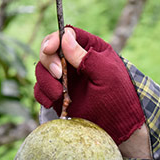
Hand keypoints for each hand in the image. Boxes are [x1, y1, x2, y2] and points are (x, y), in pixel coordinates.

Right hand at [34, 26, 145, 144]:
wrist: (118, 125)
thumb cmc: (118, 97)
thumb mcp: (107, 75)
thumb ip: (86, 57)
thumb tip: (65, 38)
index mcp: (90, 48)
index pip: (68, 34)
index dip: (55, 38)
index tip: (51, 48)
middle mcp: (75, 60)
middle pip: (49, 50)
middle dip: (49, 62)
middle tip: (59, 76)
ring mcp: (65, 77)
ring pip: (42, 69)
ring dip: (45, 80)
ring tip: (57, 95)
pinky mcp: (57, 94)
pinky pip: (41, 89)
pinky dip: (42, 94)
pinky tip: (52, 102)